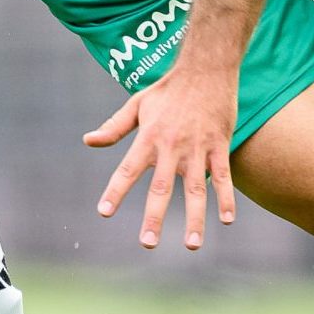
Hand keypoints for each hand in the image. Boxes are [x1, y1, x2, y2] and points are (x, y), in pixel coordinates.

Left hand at [83, 58, 237, 250]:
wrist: (206, 68)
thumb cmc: (168, 88)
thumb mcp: (137, 104)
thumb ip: (114, 127)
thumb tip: (87, 141)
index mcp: (148, 137)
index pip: (127, 169)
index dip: (115, 191)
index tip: (104, 212)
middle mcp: (171, 146)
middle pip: (160, 187)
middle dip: (154, 217)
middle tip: (147, 243)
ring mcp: (198, 147)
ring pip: (196, 189)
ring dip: (195, 218)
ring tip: (192, 245)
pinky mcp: (220, 145)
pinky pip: (223, 176)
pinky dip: (226, 198)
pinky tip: (226, 220)